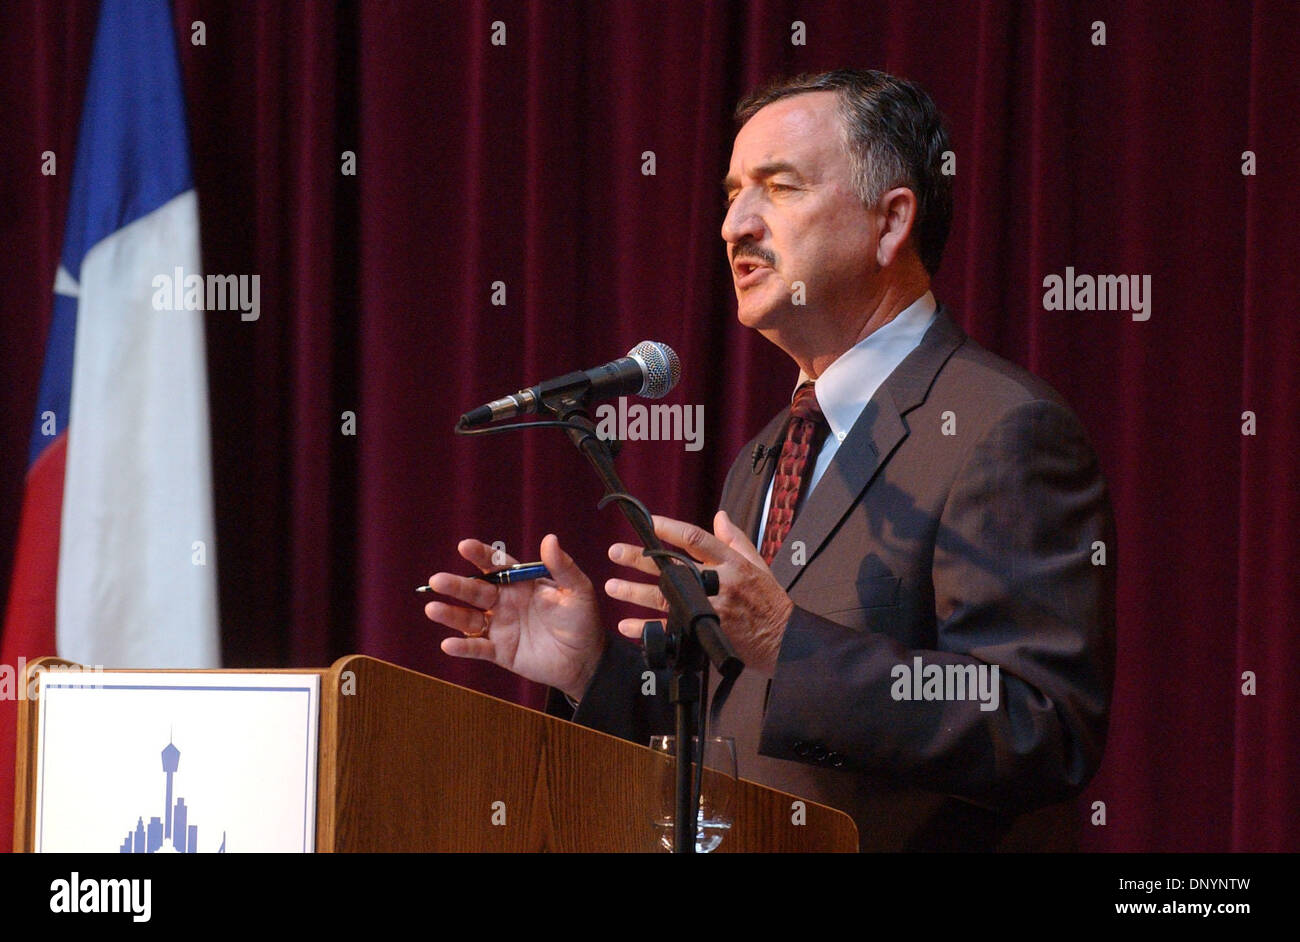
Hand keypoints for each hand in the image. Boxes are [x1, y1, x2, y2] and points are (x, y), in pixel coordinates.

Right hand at [424, 534, 604, 700]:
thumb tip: (550, 538)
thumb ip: (563, 567)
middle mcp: (505, 602)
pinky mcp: (500, 651)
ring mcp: (501, 627)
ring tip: (432, 609)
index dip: (481, 555)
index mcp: (521, 583)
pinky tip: (448, 644)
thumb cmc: (582, 620)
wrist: (586, 660)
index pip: (497, 566)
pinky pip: (478, 648)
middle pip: (476, 591)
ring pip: (470, 619)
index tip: (465, 546)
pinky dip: (463, 647)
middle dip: (456, 586)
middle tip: (436, 580)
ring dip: (451, 614)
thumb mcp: (578, 591)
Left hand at [604, 511, 794, 676]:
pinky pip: (671, 629)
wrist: (785, 640)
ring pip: (666, 598)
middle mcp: (720, 582)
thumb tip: (719, 515)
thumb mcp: (758, 564)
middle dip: (641, 559)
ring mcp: (712, 608)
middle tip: (615, 551)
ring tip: (613, 586)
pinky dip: (648, 629)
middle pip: (673, 568)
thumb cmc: (770, 601)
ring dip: (635, 592)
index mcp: (732, 562)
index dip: (669, 529)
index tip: (647, 521)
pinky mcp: (707, 633)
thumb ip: (736, 539)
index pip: (696, 539)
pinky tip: (628, 625)